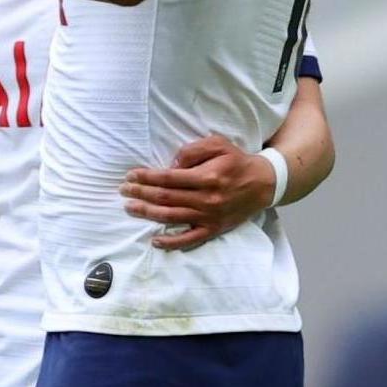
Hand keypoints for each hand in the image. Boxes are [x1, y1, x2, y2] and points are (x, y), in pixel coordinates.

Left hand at [121, 136, 276, 252]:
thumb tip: (170, 166)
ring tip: (130, 208)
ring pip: (172, 217)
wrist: (263, 184)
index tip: (131, 175)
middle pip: (166, 198)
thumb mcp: (217, 144)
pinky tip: (155, 240)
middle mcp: (206, 199)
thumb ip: (192, 151)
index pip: (168, 178)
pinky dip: (171, 242)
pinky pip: (189, 239)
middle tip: (123, 191)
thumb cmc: (236, 161)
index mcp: (206, 177)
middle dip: (141, 194)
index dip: (146, 177)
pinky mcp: (213, 229)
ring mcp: (209, 217)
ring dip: (148, 214)